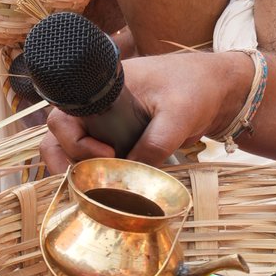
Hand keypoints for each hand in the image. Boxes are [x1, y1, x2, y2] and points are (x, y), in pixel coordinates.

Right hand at [40, 48, 252, 173]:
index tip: (108, 154)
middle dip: (64, 163)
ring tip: (98, 187)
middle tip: (88, 182)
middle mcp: (96, 106)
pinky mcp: (117, 137)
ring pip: (71, 149)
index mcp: (102, 89)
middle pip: (57, 137)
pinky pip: (93, 157)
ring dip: (78, 170)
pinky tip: (112, 185)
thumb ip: (155, 144)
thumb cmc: (196, 88)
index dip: (75, 143)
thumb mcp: (178, 116)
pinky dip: (96, 173)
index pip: (63, 118)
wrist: (219, 89)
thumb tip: (131, 175)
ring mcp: (104, 122)